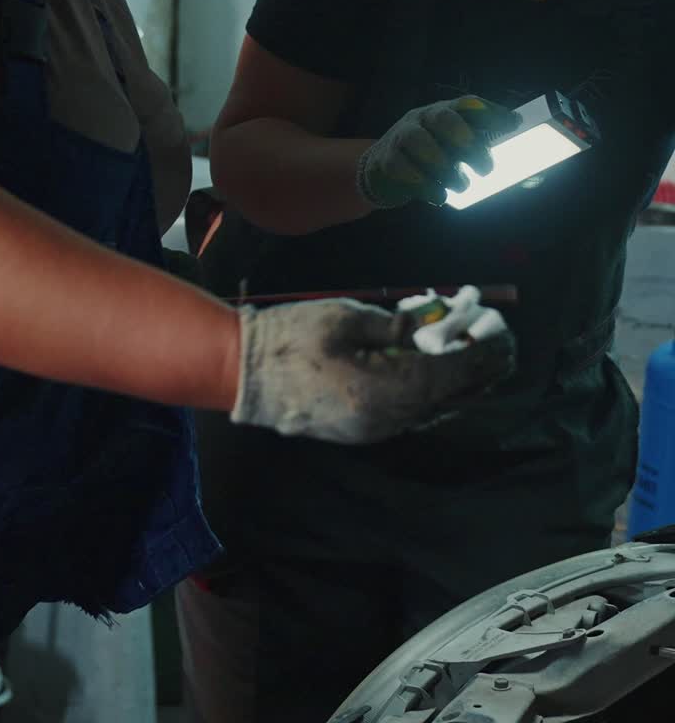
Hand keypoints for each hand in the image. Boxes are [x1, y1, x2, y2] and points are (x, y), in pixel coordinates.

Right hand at [230, 298, 514, 443]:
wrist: (245, 376)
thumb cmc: (292, 340)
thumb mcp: (347, 318)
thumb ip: (394, 326)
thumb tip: (428, 327)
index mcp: (388, 391)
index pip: (454, 373)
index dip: (484, 350)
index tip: (503, 329)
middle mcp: (390, 419)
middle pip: (452, 396)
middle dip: (480, 366)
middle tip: (497, 337)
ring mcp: (376, 430)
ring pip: (435, 408)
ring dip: (458, 379)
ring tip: (474, 349)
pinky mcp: (363, 430)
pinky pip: (414, 412)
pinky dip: (433, 389)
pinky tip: (436, 366)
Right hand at [357, 94, 521, 207]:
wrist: (381, 169)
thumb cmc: (427, 155)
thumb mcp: (450, 145)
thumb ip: (475, 143)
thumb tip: (514, 134)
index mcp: (443, 111)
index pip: (467, 104)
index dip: (491, 112)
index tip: (513, 125)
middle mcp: (422, 118)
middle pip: (443, 118)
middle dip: (467, 141)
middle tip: (486, 169)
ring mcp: (401, 137)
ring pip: (419, 141)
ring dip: (444, 167)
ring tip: (462, 186)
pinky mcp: (386, 161)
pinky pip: (402, 169)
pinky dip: (425, 185)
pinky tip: (439, 196)